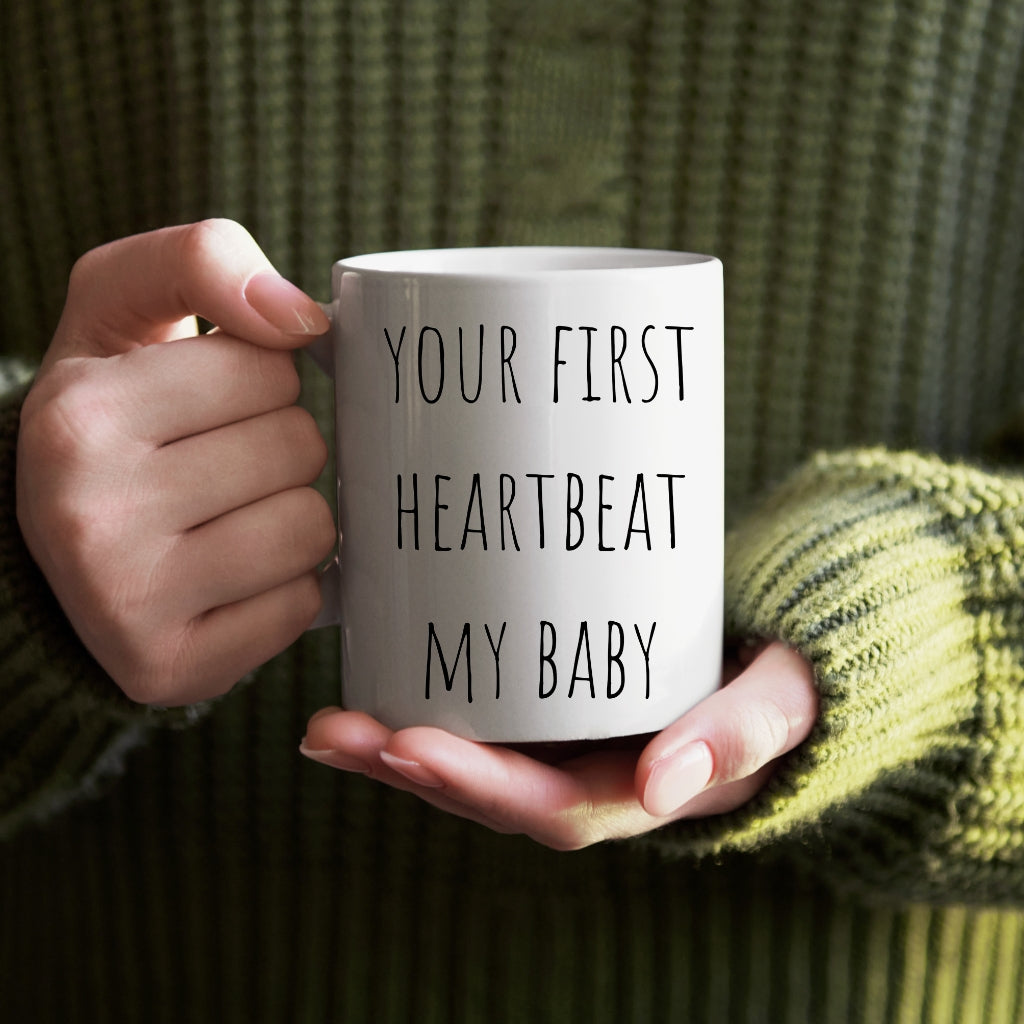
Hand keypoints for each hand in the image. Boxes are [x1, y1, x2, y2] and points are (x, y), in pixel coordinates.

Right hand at [16, 220, 336, 705]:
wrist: (53, 551)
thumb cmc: (112, 418)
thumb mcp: (121, 309)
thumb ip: (201, 261)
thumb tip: (305, 319)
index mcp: (77, 415)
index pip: (270, 367)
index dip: (262, 379)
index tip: (213, 403)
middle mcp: (88, 513)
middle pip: (300, 446)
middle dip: (282, 446)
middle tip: (223, 463)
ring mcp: (126, 603)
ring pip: (312, 528)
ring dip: (294, 517)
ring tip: (230, 517)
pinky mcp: (172, 669)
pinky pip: (304, 606)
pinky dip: (287, 587)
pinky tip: (233, 577)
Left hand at [301, 641, 817, 848]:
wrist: (779, 658)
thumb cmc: (785, 679)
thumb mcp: (783, 701)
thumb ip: (743, 733)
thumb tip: (669, 785)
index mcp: (640, 789)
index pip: (550, 809)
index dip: (479, 786)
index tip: (413, 748)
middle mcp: (591, 777)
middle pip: (489, 792)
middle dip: (410, 768)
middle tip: (336, 731)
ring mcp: (566, 742)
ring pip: (473, 762)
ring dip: (396, 748)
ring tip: (327, 723)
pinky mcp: (549, 704)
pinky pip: (480, 720)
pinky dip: (422, 712)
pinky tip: (370, 684)